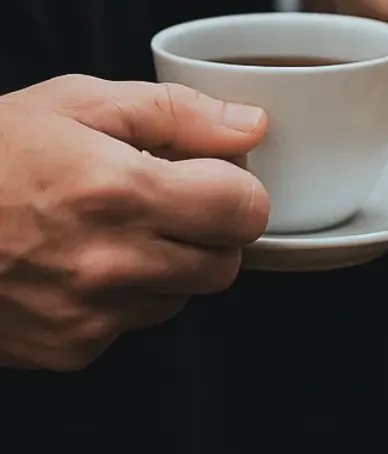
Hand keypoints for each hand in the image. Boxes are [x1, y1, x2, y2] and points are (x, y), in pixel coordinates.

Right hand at [0, 75, 269, 369]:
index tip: (210, 175)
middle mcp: (112, 263)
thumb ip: (179, 113)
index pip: (247, 210)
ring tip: (108, 229)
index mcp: (121, 191)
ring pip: (184, 296)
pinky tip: (76, 263)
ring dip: (168, 265)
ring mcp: (91, 315)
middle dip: (210, 229)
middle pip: (227, 261)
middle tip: (165, 200)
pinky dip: (123, 297)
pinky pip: (134, 324)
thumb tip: (252, 126)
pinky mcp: (71, 349)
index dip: (237, 187)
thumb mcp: (77, 104)